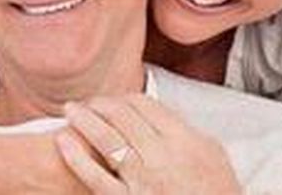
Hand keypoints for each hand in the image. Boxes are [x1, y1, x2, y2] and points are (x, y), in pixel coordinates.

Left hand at [54, 94, 239, 193]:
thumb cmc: (217, 194)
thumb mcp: (213, 155)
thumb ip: (185, 130)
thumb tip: (160, 113)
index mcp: (185, 140)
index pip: (145, 105)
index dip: (124, 97)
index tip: (115, 99)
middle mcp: (163, 157)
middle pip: (122, 116)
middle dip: (100, 104)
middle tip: (87, 101)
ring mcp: (143, 181)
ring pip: (107, 139)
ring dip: (84, 120)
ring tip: (71, 111)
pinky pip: (96, 178)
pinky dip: (77, 157)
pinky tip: (64, 142)